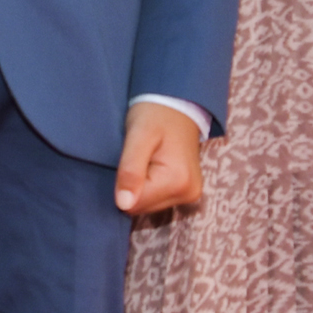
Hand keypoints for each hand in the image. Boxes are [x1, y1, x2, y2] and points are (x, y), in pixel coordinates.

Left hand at [114, 101, 204, 217]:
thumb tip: (123, 204)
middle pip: (142, 207)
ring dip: (139, 186)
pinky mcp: (186, 192)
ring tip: (144, 160)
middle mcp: (188, 194)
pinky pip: (156, 199)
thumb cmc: (155, 114)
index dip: (123, 184)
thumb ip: (130, 169)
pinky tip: (150, 167)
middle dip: (132, 186)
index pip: (134, 204)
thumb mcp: (138, 136)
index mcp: (178, 182)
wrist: (177, 104)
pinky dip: (148, 186)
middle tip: (136, 158)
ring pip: (148, 205)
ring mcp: (189, 195)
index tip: (128, 160)